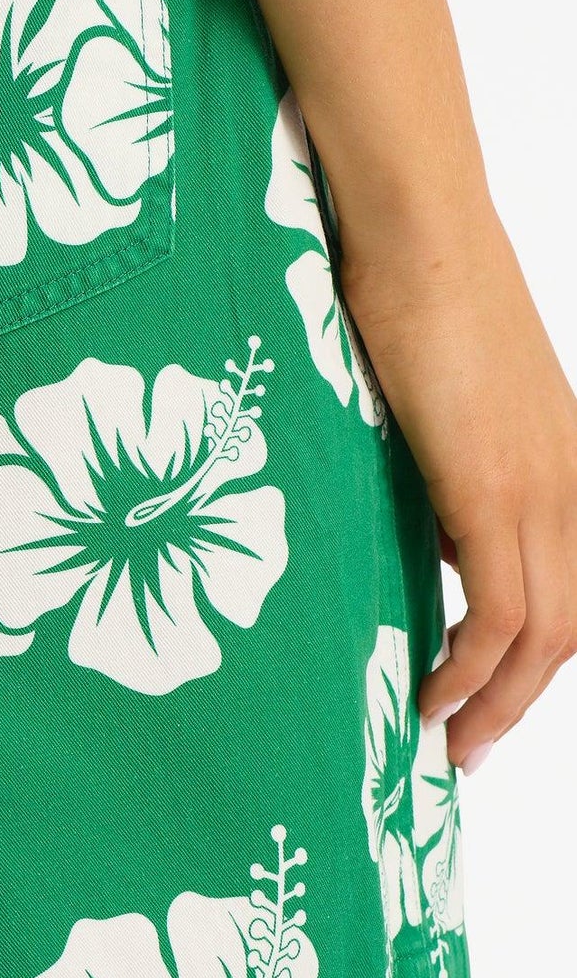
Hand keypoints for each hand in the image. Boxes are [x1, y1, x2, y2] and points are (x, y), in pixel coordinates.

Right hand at [343, 207, 576, 769]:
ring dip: (502, 703)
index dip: (539, 658)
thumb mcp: (447, 399)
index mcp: (566, 459)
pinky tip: (435, 693)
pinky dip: (474, 670)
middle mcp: (573, 480)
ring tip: (449, 741)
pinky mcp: (495, 485)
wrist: (419, 230)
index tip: (488, 699)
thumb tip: (438, 537)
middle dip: (522, 701)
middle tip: (466, 746)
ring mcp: (544, 484)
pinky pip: (505, 611)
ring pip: (553, 633)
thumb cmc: (416, 290)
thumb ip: (454, 471)